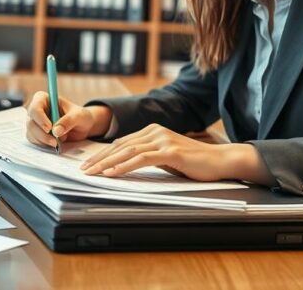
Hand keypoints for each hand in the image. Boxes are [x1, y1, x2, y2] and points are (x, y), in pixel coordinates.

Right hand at [25, 91, 111, 147]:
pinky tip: (55, 144)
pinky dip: (44, 144)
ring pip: (31, 133)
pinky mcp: (36, 133)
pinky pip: (34, 140)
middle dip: (42, 134)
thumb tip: (56, 131)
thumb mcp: (79, 116)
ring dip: (44, 140)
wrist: (82, 127)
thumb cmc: (80, 116)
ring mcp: (35, 122)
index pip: (35, 106)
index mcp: (45, 99)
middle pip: (31, 122)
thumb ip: (69, 121)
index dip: (40, 117)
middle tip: (55, 142)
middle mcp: (37, 110)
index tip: (49, 128)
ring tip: (59, 142)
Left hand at [80, 123, 267, 182]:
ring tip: (92, 172)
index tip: (88, 164)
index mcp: (153, 130)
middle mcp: (155, 131)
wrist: (220, 161)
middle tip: (83, 169)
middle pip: (120, 145)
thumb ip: (148, 157)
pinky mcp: (170, 151)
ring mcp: (163, 139)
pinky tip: (112, 173)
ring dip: (107, 163)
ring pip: (127, 151)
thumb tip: (126, 164)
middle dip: (99, 158)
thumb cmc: (194, 163)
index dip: (102, 153)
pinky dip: (124, 166)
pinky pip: (141, 158)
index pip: (121, 142)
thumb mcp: (166, 158)